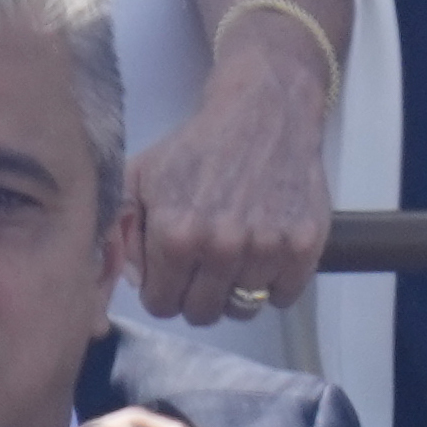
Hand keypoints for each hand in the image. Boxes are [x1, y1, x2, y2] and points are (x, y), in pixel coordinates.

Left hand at [126, 29, 332, 323]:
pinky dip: (273, 283)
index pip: (162, 304)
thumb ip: (121, 230)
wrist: (262, 112)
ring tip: (232, 254)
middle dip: (195, 295)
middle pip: (202, 314)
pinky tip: (262, 250)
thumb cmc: (195, 148)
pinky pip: (283, 297)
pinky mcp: (305, 246)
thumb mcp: (140, 177)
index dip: (162, 291)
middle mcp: (221, 246)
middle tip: (200, 267)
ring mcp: (267, 248)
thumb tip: (130, 281)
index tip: (170, 274)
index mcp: (175, 234)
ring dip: (234, 289)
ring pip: (244, 309)